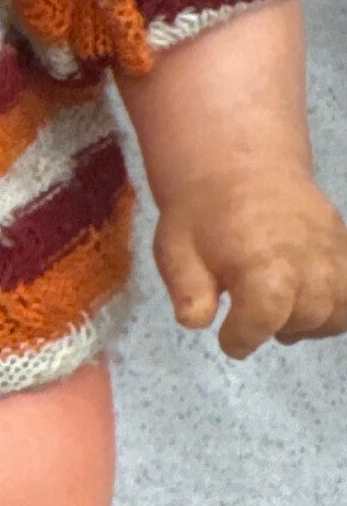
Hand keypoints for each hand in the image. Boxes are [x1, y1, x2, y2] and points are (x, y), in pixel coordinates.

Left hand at [152, 173, 346, 357]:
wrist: (241, 164)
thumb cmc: (202, 211)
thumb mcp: (176, 248)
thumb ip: (188, 289)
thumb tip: (195, 321)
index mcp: (263, 261)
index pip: (264, 318)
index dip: (244, 338)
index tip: (229, 341)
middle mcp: (308, 260)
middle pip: (306, 318)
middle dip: (276, 328)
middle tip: (250, 318)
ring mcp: (334, 253)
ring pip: (338, 311)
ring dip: (310, 322)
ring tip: (279, 312)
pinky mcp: (345, 247)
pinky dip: (335, 307)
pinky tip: (305, 301)